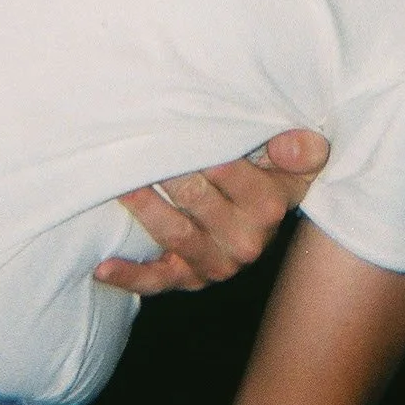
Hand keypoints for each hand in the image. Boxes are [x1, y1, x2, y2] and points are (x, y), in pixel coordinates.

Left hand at [96, 129, 331, 294]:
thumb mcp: (301, 160)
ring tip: (119, 180)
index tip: (171, 124)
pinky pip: (156, 281)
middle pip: (194, 198)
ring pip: (172, 233)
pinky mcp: (189, 279)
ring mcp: (215, 264)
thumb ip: (301, 149)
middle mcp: (245, 241)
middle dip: (164, 168)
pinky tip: (102, 267)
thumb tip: (287, 146)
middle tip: (137, 142)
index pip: (226, 170)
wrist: (272, 221)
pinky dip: (128, 276)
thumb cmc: (277, 176)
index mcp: (268, 206)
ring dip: (143, 207)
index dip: (196, 144)